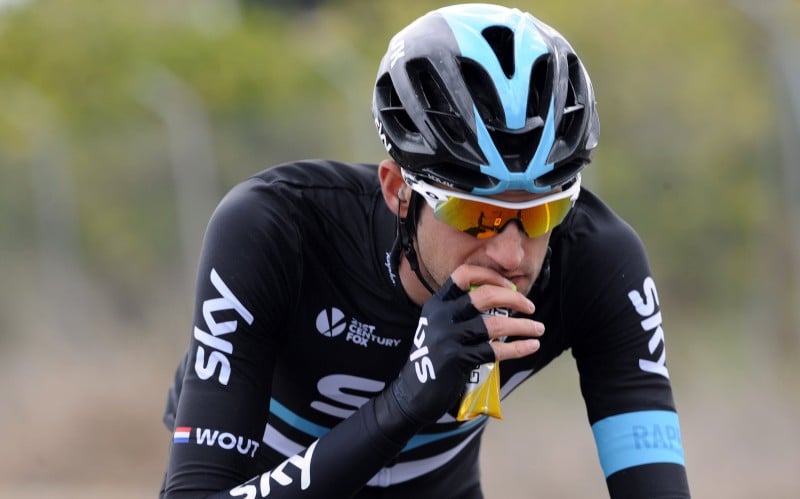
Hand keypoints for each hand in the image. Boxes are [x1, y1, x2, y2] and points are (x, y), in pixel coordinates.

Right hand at [389, 265, 543, 424]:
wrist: (414, 392)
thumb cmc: (434, 357)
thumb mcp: (439, 326)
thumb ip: (461, 312)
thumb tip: (502, 300)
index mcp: (437, 304)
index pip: (463, 275)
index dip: (490, 275)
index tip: (511, 286)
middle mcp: (440, 316)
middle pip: (484, 296)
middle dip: (514, 299)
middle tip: (530, 307)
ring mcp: (447, 338)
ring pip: (495, 325)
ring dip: (523, 326)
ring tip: (538, 328)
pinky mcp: (456, 360)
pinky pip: (494, 350)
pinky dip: (518, 348)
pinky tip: (531, 346)